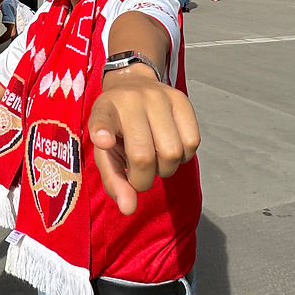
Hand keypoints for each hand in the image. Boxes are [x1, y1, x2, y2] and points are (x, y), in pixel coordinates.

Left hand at [88, 76, 199, 214]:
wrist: (133, 85)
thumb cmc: (117, 128)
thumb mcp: (106, 152)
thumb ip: (114, 181)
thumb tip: (129, 209)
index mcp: (105, 110)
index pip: (102, 119)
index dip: (102, 131)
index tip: (103, 141)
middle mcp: (132, 100)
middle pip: (144, 156)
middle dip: (143, 180)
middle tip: (138, 175)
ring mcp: (160, 97)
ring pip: (173, 153)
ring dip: (165, 169)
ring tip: (155, 159)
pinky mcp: (182, 100)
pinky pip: (192, 143)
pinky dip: (183, 157)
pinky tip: (170, 149)